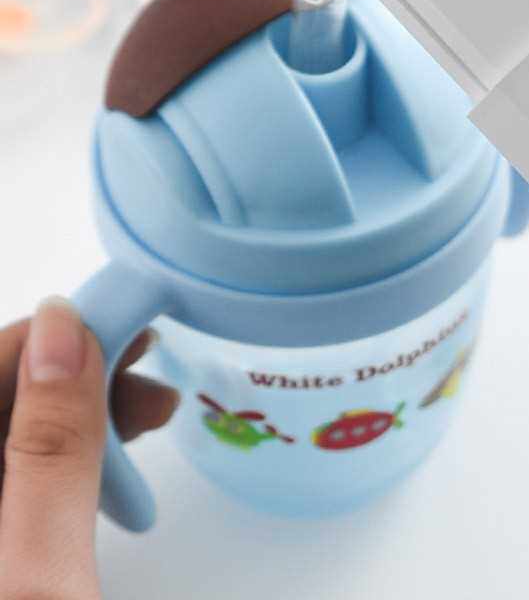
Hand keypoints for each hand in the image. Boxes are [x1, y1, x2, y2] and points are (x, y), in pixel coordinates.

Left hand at [0, 298, 178, 597]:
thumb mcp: (42, 571)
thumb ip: (52, 448)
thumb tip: (65, 328)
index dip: (53, 334)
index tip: (128, 316)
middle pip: (4, 397)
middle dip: (81, 374)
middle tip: (153, 375)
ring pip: (18, 433)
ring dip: (86, 414)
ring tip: (154, 418)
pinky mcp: (0, 544)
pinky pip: (25, 474)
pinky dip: (74, 458)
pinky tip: (115, 468)